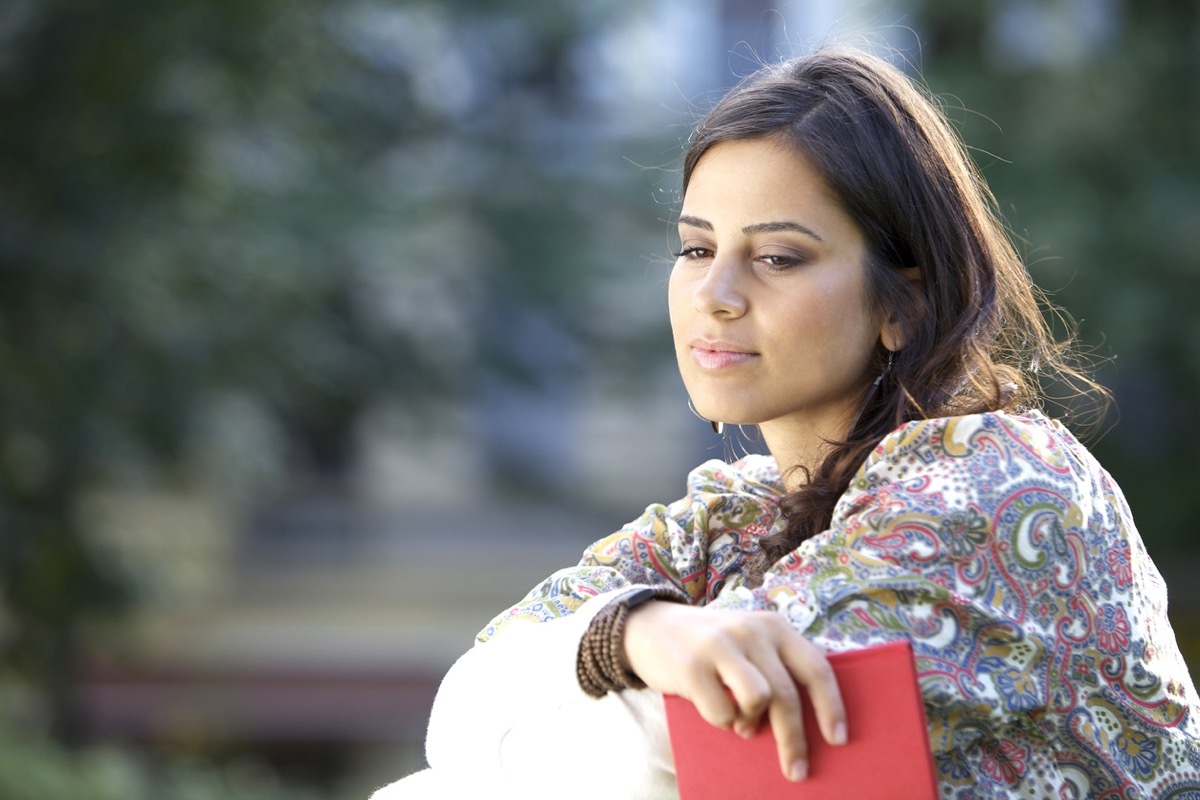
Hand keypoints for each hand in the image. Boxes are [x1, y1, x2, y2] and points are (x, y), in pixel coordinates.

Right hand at [622, 601, 845, 781]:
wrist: (650, 627)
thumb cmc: (710, 646)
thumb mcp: (748, 644)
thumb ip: (775, 668)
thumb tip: (806, 723)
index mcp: (774, 627)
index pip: (815, 668)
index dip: (832, 706)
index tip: (839, 739)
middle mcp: (751, 631)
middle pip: (788, 695)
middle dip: (795, 740)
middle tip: (796, 770)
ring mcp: (721, 645)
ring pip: (759, 700)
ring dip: (752, 723)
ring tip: (742, 725)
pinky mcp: (693, 665)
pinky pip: (722, 712)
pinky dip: (721, 721)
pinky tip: (710, 707)